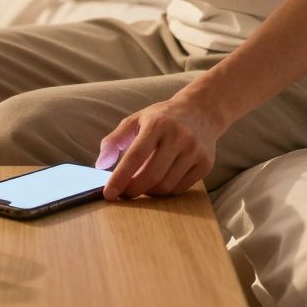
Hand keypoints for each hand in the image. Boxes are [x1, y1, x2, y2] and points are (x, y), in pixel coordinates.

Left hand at [95, 94, 223, 199]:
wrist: (201, 111)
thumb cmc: (162, 118)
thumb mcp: (136, 120)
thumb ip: (115, 140)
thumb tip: (100, 164)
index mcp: (157, 124)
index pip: (135, 156)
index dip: (120, 178)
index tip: (108, 194)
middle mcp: (178, 136)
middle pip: (152, 175)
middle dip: (133, 190)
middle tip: (123, 194)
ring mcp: (195, 150)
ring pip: (167, 186)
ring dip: (149, 192)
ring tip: (141, 185)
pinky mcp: (205, 163)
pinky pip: (181, 188)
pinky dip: (166, 191)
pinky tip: (159, 183)